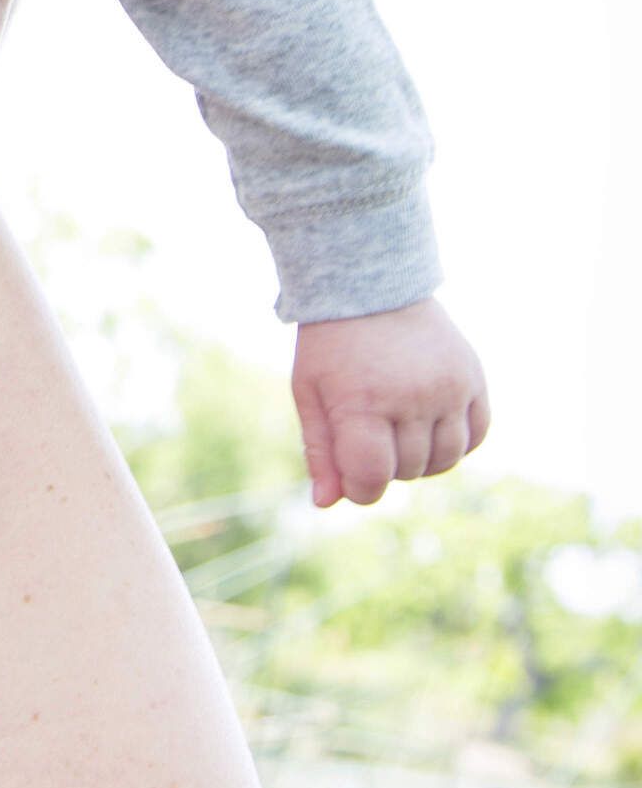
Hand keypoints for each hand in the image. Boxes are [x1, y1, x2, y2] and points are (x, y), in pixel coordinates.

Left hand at [292, 299, 490, 508]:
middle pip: (407, 470)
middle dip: (386, 468)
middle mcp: (412, 396)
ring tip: (399, 432)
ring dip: (421, 461)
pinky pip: (477, 434)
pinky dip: (457, 443)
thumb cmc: (332, 344)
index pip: (372, 477)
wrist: (373, 284)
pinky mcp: (473, 377)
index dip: (360, 489)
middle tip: (370, 436)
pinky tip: (432, 427)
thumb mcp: (310, 392)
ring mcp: (448, 387)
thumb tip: (328, 503)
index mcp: (362, 401)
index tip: (352, 476)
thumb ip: (320, 450)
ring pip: (446, 460)